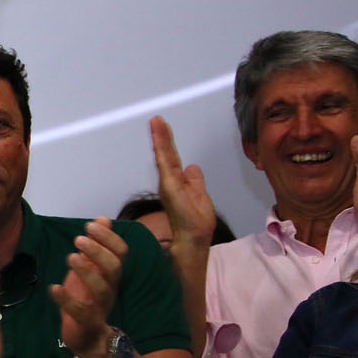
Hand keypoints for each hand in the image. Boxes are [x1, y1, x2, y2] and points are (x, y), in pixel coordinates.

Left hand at [50, 219, 126, 357]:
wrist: (89, 338)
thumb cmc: (88, 299)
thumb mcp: (91, 269)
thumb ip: (97, 246)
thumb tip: (104, 218)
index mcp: (110, 275)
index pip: (121, 252)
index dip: (109, 238)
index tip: (91, 225)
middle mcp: (110, 289)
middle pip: (115, 268)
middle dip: (98, 251)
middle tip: (78, 239)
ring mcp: (100, 307)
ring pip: (102, 289)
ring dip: (87, 271)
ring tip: (70, 256)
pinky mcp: (88, 324)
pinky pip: (82, 312)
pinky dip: (67, 300)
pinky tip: (53, 288)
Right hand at [150, 116, 215, 249]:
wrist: (193, 238)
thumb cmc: (195, 224)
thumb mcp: (200, 196)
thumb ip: (195, 181)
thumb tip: (192, 167)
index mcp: (177, 183)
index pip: (172, 159)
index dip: (168, 144)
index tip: (163, 129)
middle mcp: (169, 182)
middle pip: (166, 154)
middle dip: (162, 136)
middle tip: (156, 119)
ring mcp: (167, 182)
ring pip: (164, 155)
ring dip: (160, 137)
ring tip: (156, 121)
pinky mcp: (168, 184)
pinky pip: (165, 160)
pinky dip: (161, 145)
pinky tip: (158, 133)